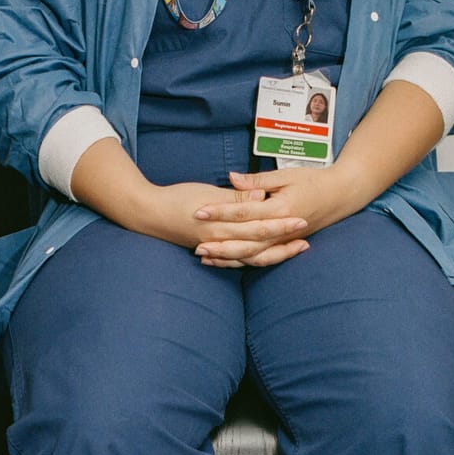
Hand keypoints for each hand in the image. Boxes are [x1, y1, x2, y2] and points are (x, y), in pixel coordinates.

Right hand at [126, 177, 309, 264]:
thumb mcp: (208, 192)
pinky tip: (263, 259)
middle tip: (306, 240)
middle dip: (283, 244)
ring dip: (272, 255)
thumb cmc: (177, 197)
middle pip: (259, 245)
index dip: (281, 224)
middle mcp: (221, 240)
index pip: (258, 225)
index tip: (302, 219)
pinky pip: (235, 261)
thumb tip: (259, 196)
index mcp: (222, 223)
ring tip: (293, 250)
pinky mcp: (210, 250)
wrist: (147, 213)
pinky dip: (251, 261)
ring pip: (250, 257)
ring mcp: (216, 248)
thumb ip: (235, 197)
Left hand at [188, 166, 363, 267]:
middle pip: (246, 242)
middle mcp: (282, 229)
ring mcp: (285, 240)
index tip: (199, 211)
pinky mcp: (285, 245)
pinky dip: (242, 261)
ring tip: (205, 258)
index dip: (220, 212)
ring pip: (253, 256)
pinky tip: (225, 261)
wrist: (342, 194)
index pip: (244, 212)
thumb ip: (257, 180)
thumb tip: (231, 178)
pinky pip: (262, 259)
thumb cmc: (314, 180)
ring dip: (229, 258)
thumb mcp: (285, 175)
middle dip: (220, 245)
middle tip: (196, 246)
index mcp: (281, 208)